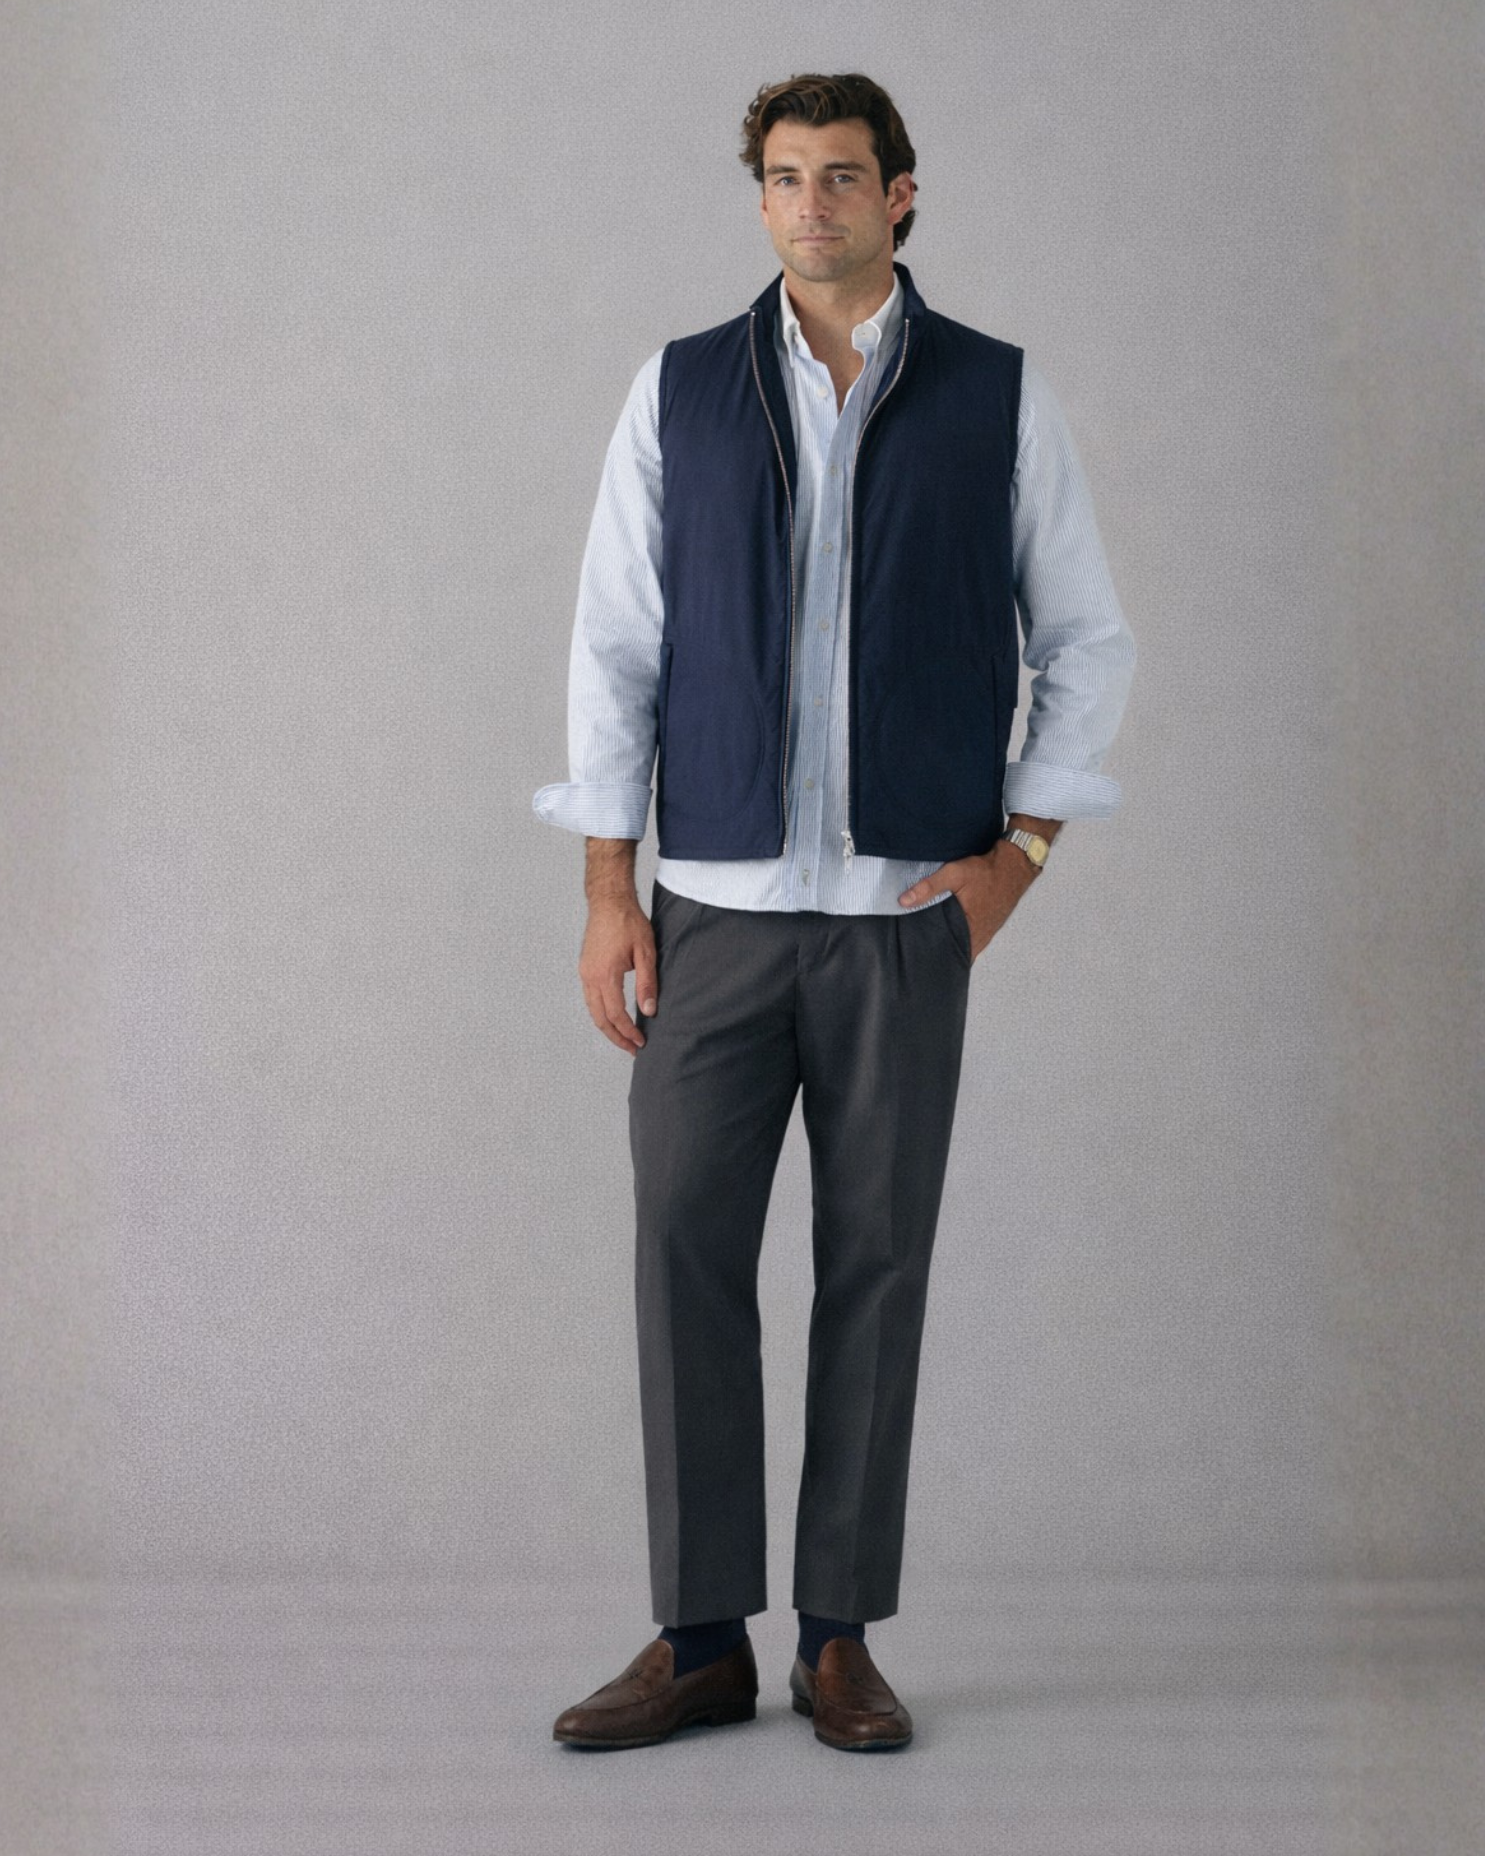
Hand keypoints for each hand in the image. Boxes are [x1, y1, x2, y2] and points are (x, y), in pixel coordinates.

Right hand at [579, 894, 657, 1053]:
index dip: (628, 1032)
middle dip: (616, 1036)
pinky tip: (613, 1016)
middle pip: (600, 1018)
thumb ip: (647, 983)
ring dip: (607, 1027)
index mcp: (605, 975)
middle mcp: (590, 976)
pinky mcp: (585, 968)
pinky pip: (590, 999)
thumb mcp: (646, 952)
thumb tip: (649, 1011)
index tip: (640, 1042)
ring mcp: (585, 972)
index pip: (616, 1014)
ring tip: (623, 1037)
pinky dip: (601, 1013)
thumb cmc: (628, 922)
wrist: (609, 901)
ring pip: (592, 1010)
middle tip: (632, 1049)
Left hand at [897, 841, 1040, 962]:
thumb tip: (903, 901)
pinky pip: (970, 941)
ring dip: (948, 947)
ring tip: (929, 945)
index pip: (946, 954)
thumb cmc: (987, 872)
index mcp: (971, 931)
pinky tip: (948, 934)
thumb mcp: (955, 874)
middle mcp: (979, 938)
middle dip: (937, 953)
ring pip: (962, 948)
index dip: (931, 956)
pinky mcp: (987, 928)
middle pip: (953, 953)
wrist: (1014, 866)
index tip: (914, 957)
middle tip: (917, 953)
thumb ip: (929, 887)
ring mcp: (985, 935)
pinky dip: (959, 940)